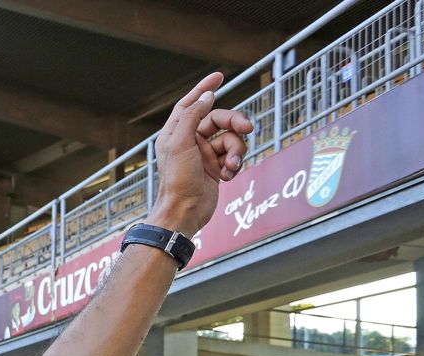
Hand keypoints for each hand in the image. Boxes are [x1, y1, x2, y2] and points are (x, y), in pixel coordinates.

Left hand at [149, 72, 252, 233]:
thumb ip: (192, 116)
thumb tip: (206, 97)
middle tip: (248, 127)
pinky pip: (233, 157)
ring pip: (231, 139)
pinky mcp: (215, 168)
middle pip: (219, 120)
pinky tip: (228, 177)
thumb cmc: (177, 179)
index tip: (218, 76)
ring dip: (236, 151)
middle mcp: (189, 141)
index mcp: (175, 133)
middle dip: (235, 122)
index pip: (190, 104)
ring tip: (231, 167)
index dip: (203, 89)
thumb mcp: (180, 143)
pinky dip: (234, 165)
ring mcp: (204, 155)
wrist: (185, 211)